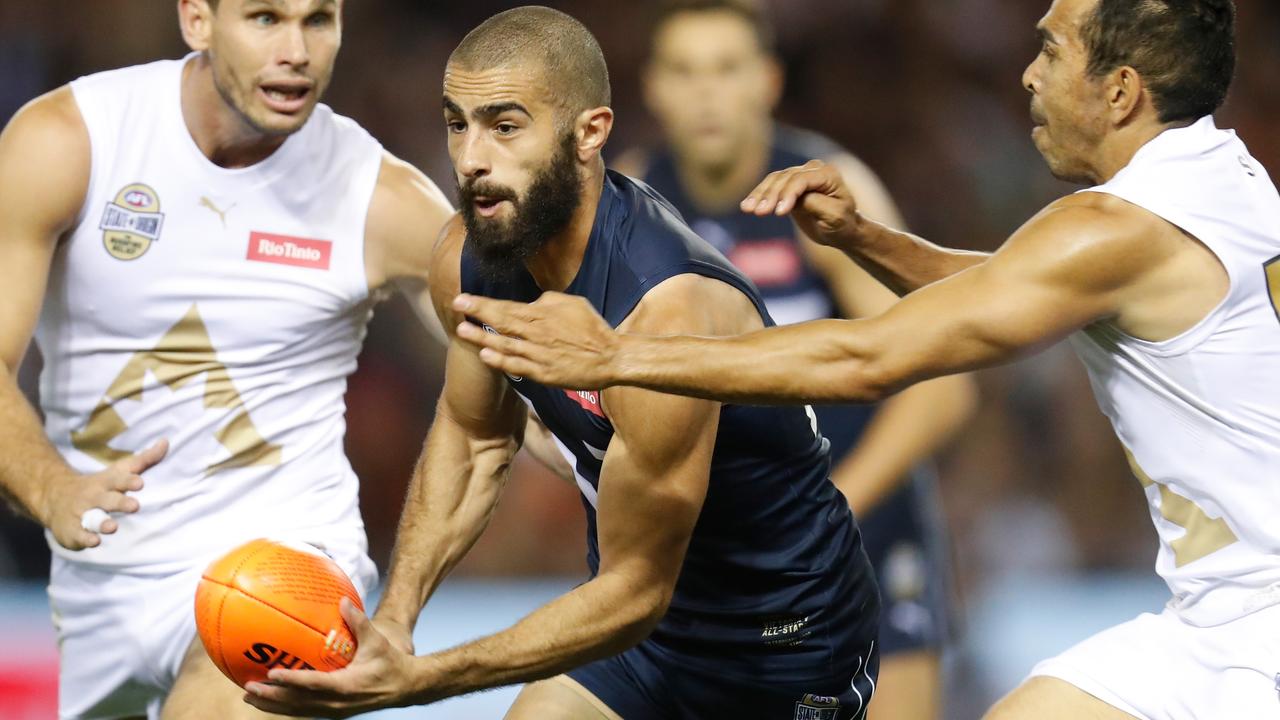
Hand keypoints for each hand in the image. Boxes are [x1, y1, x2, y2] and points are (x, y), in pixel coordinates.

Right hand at [42, 439, 167, 550]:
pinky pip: (79, 535)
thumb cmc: (98, 485)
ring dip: (102, 523)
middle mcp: (92, 497)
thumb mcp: (119, 471)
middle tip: (135, 506)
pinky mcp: (72, 531)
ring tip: (113, 527)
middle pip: (107, 500)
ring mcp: (80, 514)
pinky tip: (94, 542)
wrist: (54, 497)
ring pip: (92, 518)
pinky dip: (85, 539)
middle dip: (120, 503)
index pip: (118, 480)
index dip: (128, 481)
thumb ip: (144, 460)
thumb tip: (166, 441)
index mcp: (106, 483)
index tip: (140, 483)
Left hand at [244, 598, 417, 717]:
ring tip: (249, 697)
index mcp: (346, 686)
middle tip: (248, 688)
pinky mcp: (333, 712)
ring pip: (298, 710)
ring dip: (273, 705)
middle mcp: (336, 703)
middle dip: (272, 697)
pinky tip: (271, 700)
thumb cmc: (389, 662)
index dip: (291, 681)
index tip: (271, 674)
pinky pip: (304, 710)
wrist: (404, 686)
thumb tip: (342, 600)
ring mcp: (334, 710)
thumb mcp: (377, 641)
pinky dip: (285, 706)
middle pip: (298, 703)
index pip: (313, 685)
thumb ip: (359, 622)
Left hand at [452, 292, 620, 389]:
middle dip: (478, 313)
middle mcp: (538, 333)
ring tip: (463, 331)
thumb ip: (547, 301)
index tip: (463, 298)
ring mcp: (540, 354)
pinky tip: (486, 355)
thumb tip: (530, 303)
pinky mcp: (544, 373)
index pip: (507, 307)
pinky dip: (501, 361)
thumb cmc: (592, 328)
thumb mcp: (572, 303)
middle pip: (503, 322)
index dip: (484, 303)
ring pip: (506, 344)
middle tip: (457, 306)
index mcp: (544, 314)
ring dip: (482, 337)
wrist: (611, 357)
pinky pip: (518, 366)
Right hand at [740, 159, 862, 247]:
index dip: (788, 194)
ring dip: (760, 195)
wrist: (841, 230)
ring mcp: (799, 176)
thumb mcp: (834, 217)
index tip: (779, 213)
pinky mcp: (788, 186)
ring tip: (747, 209)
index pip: (802, 180)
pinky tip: (746, 206)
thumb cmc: (841, 224)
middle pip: (785, 178)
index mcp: (828, 175)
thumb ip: (815, 204)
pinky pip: (770, 187)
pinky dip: (758, 196)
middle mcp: (813, 170)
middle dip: (770, 195)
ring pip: (774, 181)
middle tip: (759, 212)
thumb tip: (795, 199)